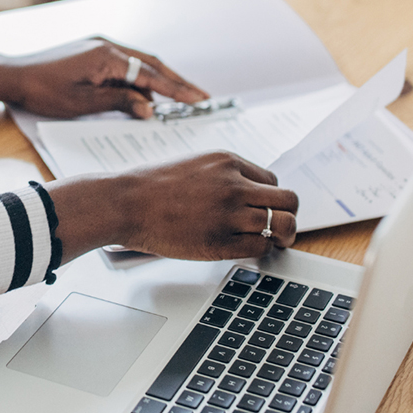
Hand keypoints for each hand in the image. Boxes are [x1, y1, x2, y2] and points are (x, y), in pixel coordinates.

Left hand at [0, 38, 208, 118]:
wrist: (13, 75)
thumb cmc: (42, 90)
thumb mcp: (83, 103)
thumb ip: (119, 103)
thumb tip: (149, 108)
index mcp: (107, 56)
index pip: (150, 75)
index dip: (176, 89)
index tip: (198, 100)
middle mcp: (106, 46)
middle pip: (151, 64)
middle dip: (176, 81)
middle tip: (200, 97)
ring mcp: (98, 47)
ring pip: (138, 63)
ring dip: (158, 79)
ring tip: (180, 97)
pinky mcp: (91, 52)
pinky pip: (123, 64)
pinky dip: (138, 77)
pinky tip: (145, 93)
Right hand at [50, 152, 298, 263]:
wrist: (124, 202)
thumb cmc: (151, 186)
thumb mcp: (193, 165)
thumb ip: (222, 175)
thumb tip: (248, 194)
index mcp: (227, 161)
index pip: (272, 180)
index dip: (268, 198)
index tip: (259, 209)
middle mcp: (233, 184)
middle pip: (289, 200)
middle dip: (287, 215)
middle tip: (278, 227)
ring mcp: (228, 212)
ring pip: (283, 224)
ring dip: (282, 236)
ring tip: (272, 242)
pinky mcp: (220, 240)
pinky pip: (261, 246)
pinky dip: (261, 250)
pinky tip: (248, 249)